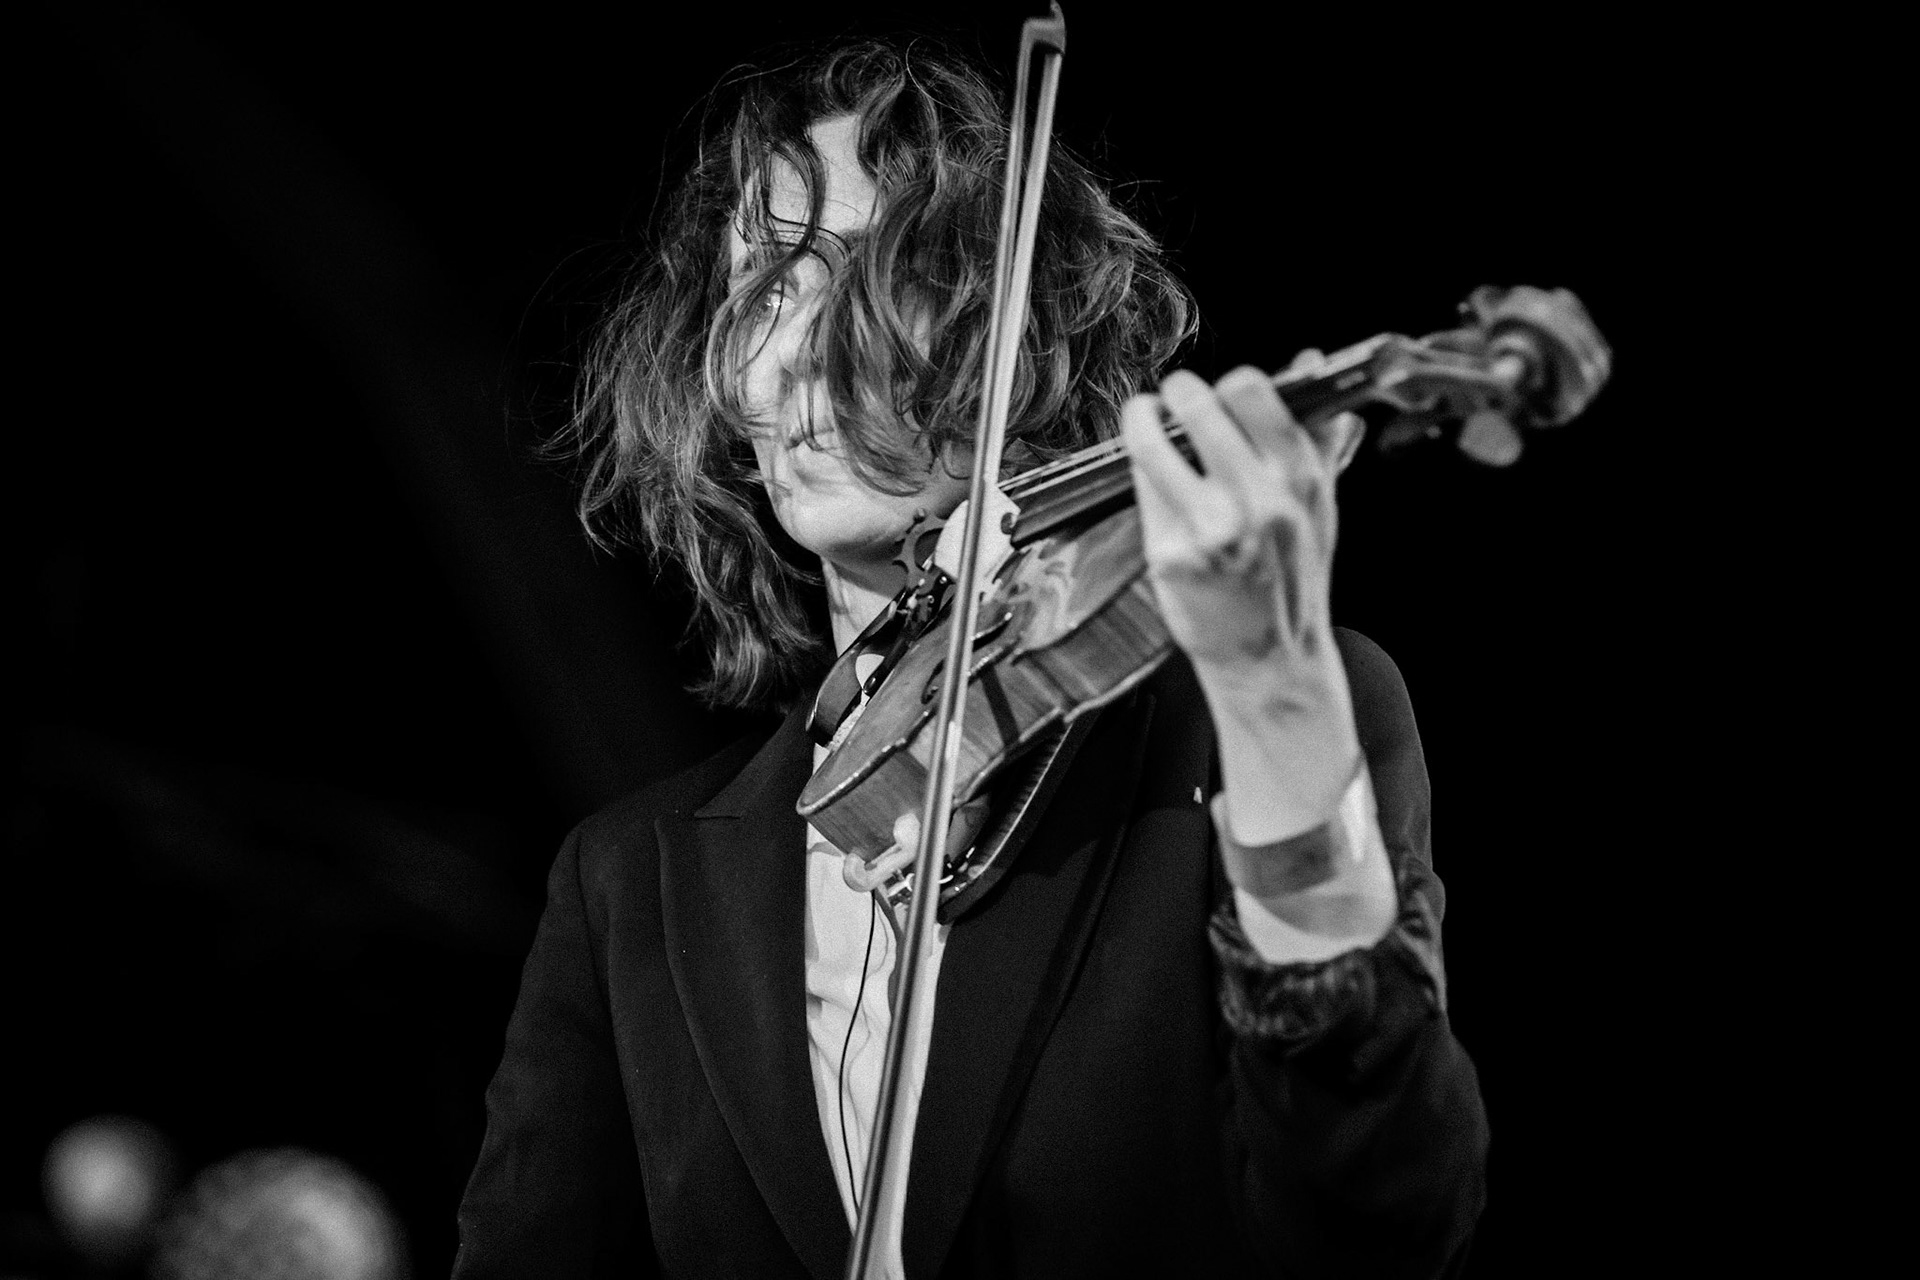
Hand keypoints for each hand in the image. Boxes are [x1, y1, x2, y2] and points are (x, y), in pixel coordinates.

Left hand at [1119, 357, 1364, 845]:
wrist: (1270, 660)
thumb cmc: (1291, 580)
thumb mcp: (1321, 506)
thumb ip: (1316, 436)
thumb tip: (1312, 365)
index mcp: (1299, 478)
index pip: (1252, 390)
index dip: (1228, 383)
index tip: (1219, 391)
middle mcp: (1257, 499)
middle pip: (1199, 404)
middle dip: (1179, 393)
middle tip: (1172, 399)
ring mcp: (1211, 528)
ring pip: (1155, 444)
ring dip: (1143, 422)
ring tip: (1145, 420)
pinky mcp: (1172, 555)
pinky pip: (1144, 493)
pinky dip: (1144, 477)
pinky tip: (1153, 481)